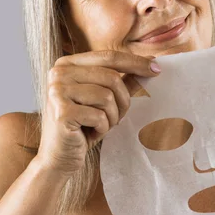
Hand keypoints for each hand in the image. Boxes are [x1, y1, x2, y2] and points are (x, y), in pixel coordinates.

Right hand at [38, 51, 160, 175]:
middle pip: (111, 77)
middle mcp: (58, 73)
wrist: (58, 158)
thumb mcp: (103, 100)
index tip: (157, 69)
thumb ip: (122, 81)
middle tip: (119, 117)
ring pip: (107, 97)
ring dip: (112, 116)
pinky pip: (99, 116)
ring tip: (101, 126)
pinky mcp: (61, 112)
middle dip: (123, 100)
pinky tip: (89, 133)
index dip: (135, 62)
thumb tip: (150, 64)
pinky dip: (102, 128)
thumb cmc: (82, 127)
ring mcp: (57, 91)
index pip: (108, 56)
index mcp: (67, 64)